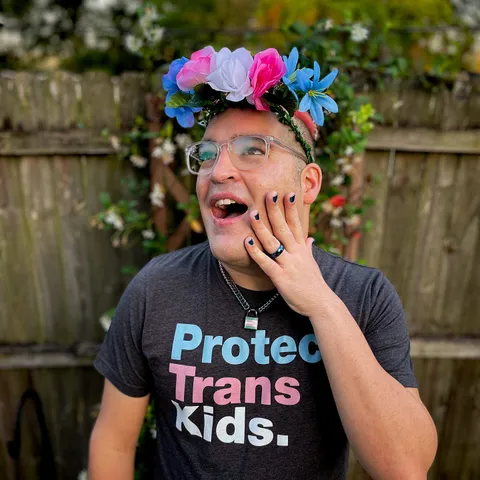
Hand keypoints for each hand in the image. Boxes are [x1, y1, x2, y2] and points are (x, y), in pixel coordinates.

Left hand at [245, 191, 331, 317]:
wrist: (321, 303)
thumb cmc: (314, 284)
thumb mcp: (312, 263)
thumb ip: (308, 250)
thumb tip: (310, 239)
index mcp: (302, 249)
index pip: (296, 224)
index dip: (291, 209)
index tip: (287, 193)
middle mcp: (296, 254)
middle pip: (284, 228)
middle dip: (276, 211)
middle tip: (269, 194)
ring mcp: (288, 265)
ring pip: (273, 243)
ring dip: (262, 228)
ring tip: (253, 213)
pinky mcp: (281, 278)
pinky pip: (266, 263)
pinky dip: (256, 252)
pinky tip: (247, 242)